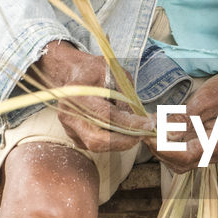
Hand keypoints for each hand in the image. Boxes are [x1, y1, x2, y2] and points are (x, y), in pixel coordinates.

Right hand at [31, 41, 153, 152]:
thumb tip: (139, 117)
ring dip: (121, 142)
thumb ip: (125, 93)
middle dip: (124, 141)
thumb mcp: (113, 72)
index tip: (148, 124)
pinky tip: (123, 131)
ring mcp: (69, 128)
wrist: (73, 74)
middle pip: (97, 140)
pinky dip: (113, 142)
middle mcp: (69, 115)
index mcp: (77, 95)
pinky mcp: (74, 136)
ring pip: (98, 146)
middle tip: (144, 133)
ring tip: (137, 131)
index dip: (129, 123)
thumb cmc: (94, 71)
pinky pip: (96, 145)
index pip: (106, 116)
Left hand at [148, 57, 217, 172]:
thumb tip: (164, 131)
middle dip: (160, 150)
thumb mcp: (207, 98)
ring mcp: (216, 154)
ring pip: (183, 161)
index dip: (162, 149)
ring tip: (151, 130)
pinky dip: (173, 145)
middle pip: (182, 163)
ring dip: (165, 149)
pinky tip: (164, 130)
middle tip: (144, 131)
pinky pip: (189, 153)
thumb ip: (186, 118)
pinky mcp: (211, 148)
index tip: (145, 135)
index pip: (185, 157)